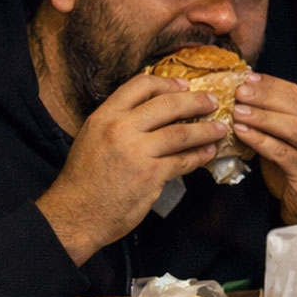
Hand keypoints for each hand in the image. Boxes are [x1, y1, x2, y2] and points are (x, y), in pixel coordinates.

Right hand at [37, 75, 226, 263]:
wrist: (76, 213)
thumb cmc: (85, 179)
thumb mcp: (93, 137)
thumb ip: (119, 122)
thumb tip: (152, 112)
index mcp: (105, 116)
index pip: (140, 86)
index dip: (167, 83)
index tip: (185, 85)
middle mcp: (120, 129)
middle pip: (167, 104)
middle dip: (195, 101)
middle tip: (212, 102)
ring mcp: (137, 151)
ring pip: (181, 133)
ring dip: (205, 130)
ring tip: (219, 128)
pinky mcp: (151, 175)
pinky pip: (183, 161)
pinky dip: (199, 156)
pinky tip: (208, 152)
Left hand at [230, 72, 296, 224]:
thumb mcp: (289, 146)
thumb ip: (274, 127)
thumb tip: (244, 104)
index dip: (273, 85)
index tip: (249, 79)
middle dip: (266, 96)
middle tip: (240, 91)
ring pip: (294, 128)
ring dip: (263, 117)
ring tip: (238, 111)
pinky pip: (284, 153)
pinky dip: (262, 141)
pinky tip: (243, 133)